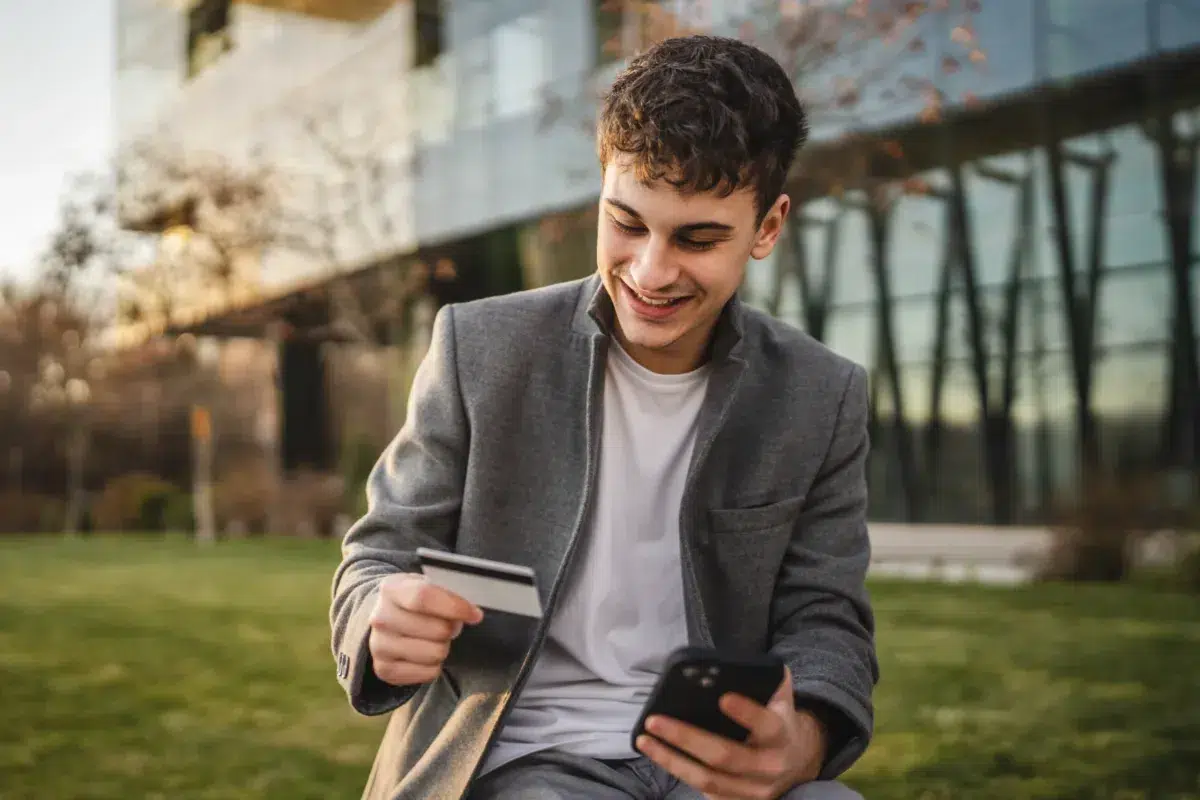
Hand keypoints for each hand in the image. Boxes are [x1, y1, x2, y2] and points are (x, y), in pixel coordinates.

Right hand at [368, 573, 483, 686]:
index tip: (475, 614)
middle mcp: (380, 618)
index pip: (424, 597)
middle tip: (448, 625)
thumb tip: (472, 614)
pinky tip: (425, 653)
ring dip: (443, 647)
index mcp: (392, 590)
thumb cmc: (412, 601)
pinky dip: (434, 665)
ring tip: (433, 639)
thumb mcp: (426, 585)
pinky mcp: (384, 670)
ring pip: (435, 653)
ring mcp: (379, 646)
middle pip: (437, 630)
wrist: (383, 618)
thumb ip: (448, 596)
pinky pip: (429, 673)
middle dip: (452, 628)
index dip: (455, 607)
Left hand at [635, 666, 826, 799]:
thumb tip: (734, 664)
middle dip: (686, 738)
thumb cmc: (779, 719)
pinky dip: (679, 773)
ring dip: (671, 760)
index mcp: (781, 734)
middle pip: (725, 756)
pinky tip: (659, 755)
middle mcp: (770, 766)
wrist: (798, 759)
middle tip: (655, 721)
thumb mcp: (780, 697)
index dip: (746, 713)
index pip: (766, 724)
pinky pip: (705, 791)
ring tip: (644, 740)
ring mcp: (754, 790)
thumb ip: (766, 678)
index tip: (723, 698)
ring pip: (708, 779)